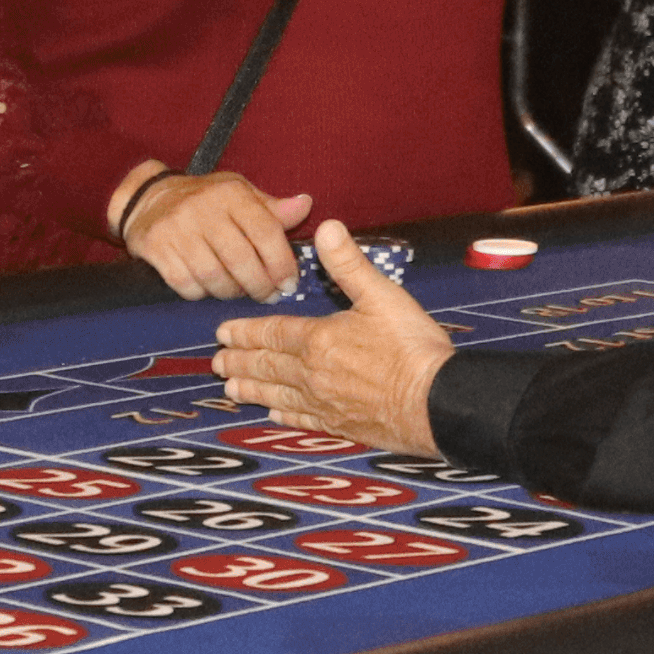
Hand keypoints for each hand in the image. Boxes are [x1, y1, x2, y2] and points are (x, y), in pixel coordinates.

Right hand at [113, 161, 318, 300]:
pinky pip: (186, 285)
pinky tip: (208, 288)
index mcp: (230, 193)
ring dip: (231, 292)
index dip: (281, 264)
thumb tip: (306, 205)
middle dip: (259, 286)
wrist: (148, 198)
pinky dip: (201, 293)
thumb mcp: (239, 194)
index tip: (289, 284)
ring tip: (238, 291)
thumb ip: (272, 208)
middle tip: (266, 296)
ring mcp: (176, 229)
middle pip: (241, 261)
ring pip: (214, 277)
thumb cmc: (205, 200)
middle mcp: (203, 208)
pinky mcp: (155, 247)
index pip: (266, 232)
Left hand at [215, 222, 454, 456]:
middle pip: (268, 366)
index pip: (272, 334)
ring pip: (278, 395)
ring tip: (230, 389)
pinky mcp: (342, 426)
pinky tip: (274, 415)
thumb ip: (350, 264)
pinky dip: (285, 415)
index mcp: (320, 339)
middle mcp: (314, 374)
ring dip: (253, 390)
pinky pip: (304, 419)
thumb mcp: (383, 296)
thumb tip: (326, 228)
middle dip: (240, 362)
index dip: (246, 333)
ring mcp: (326, 404)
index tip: (222, 333)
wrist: (437, 402)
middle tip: (216, 363)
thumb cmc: (413, 348)